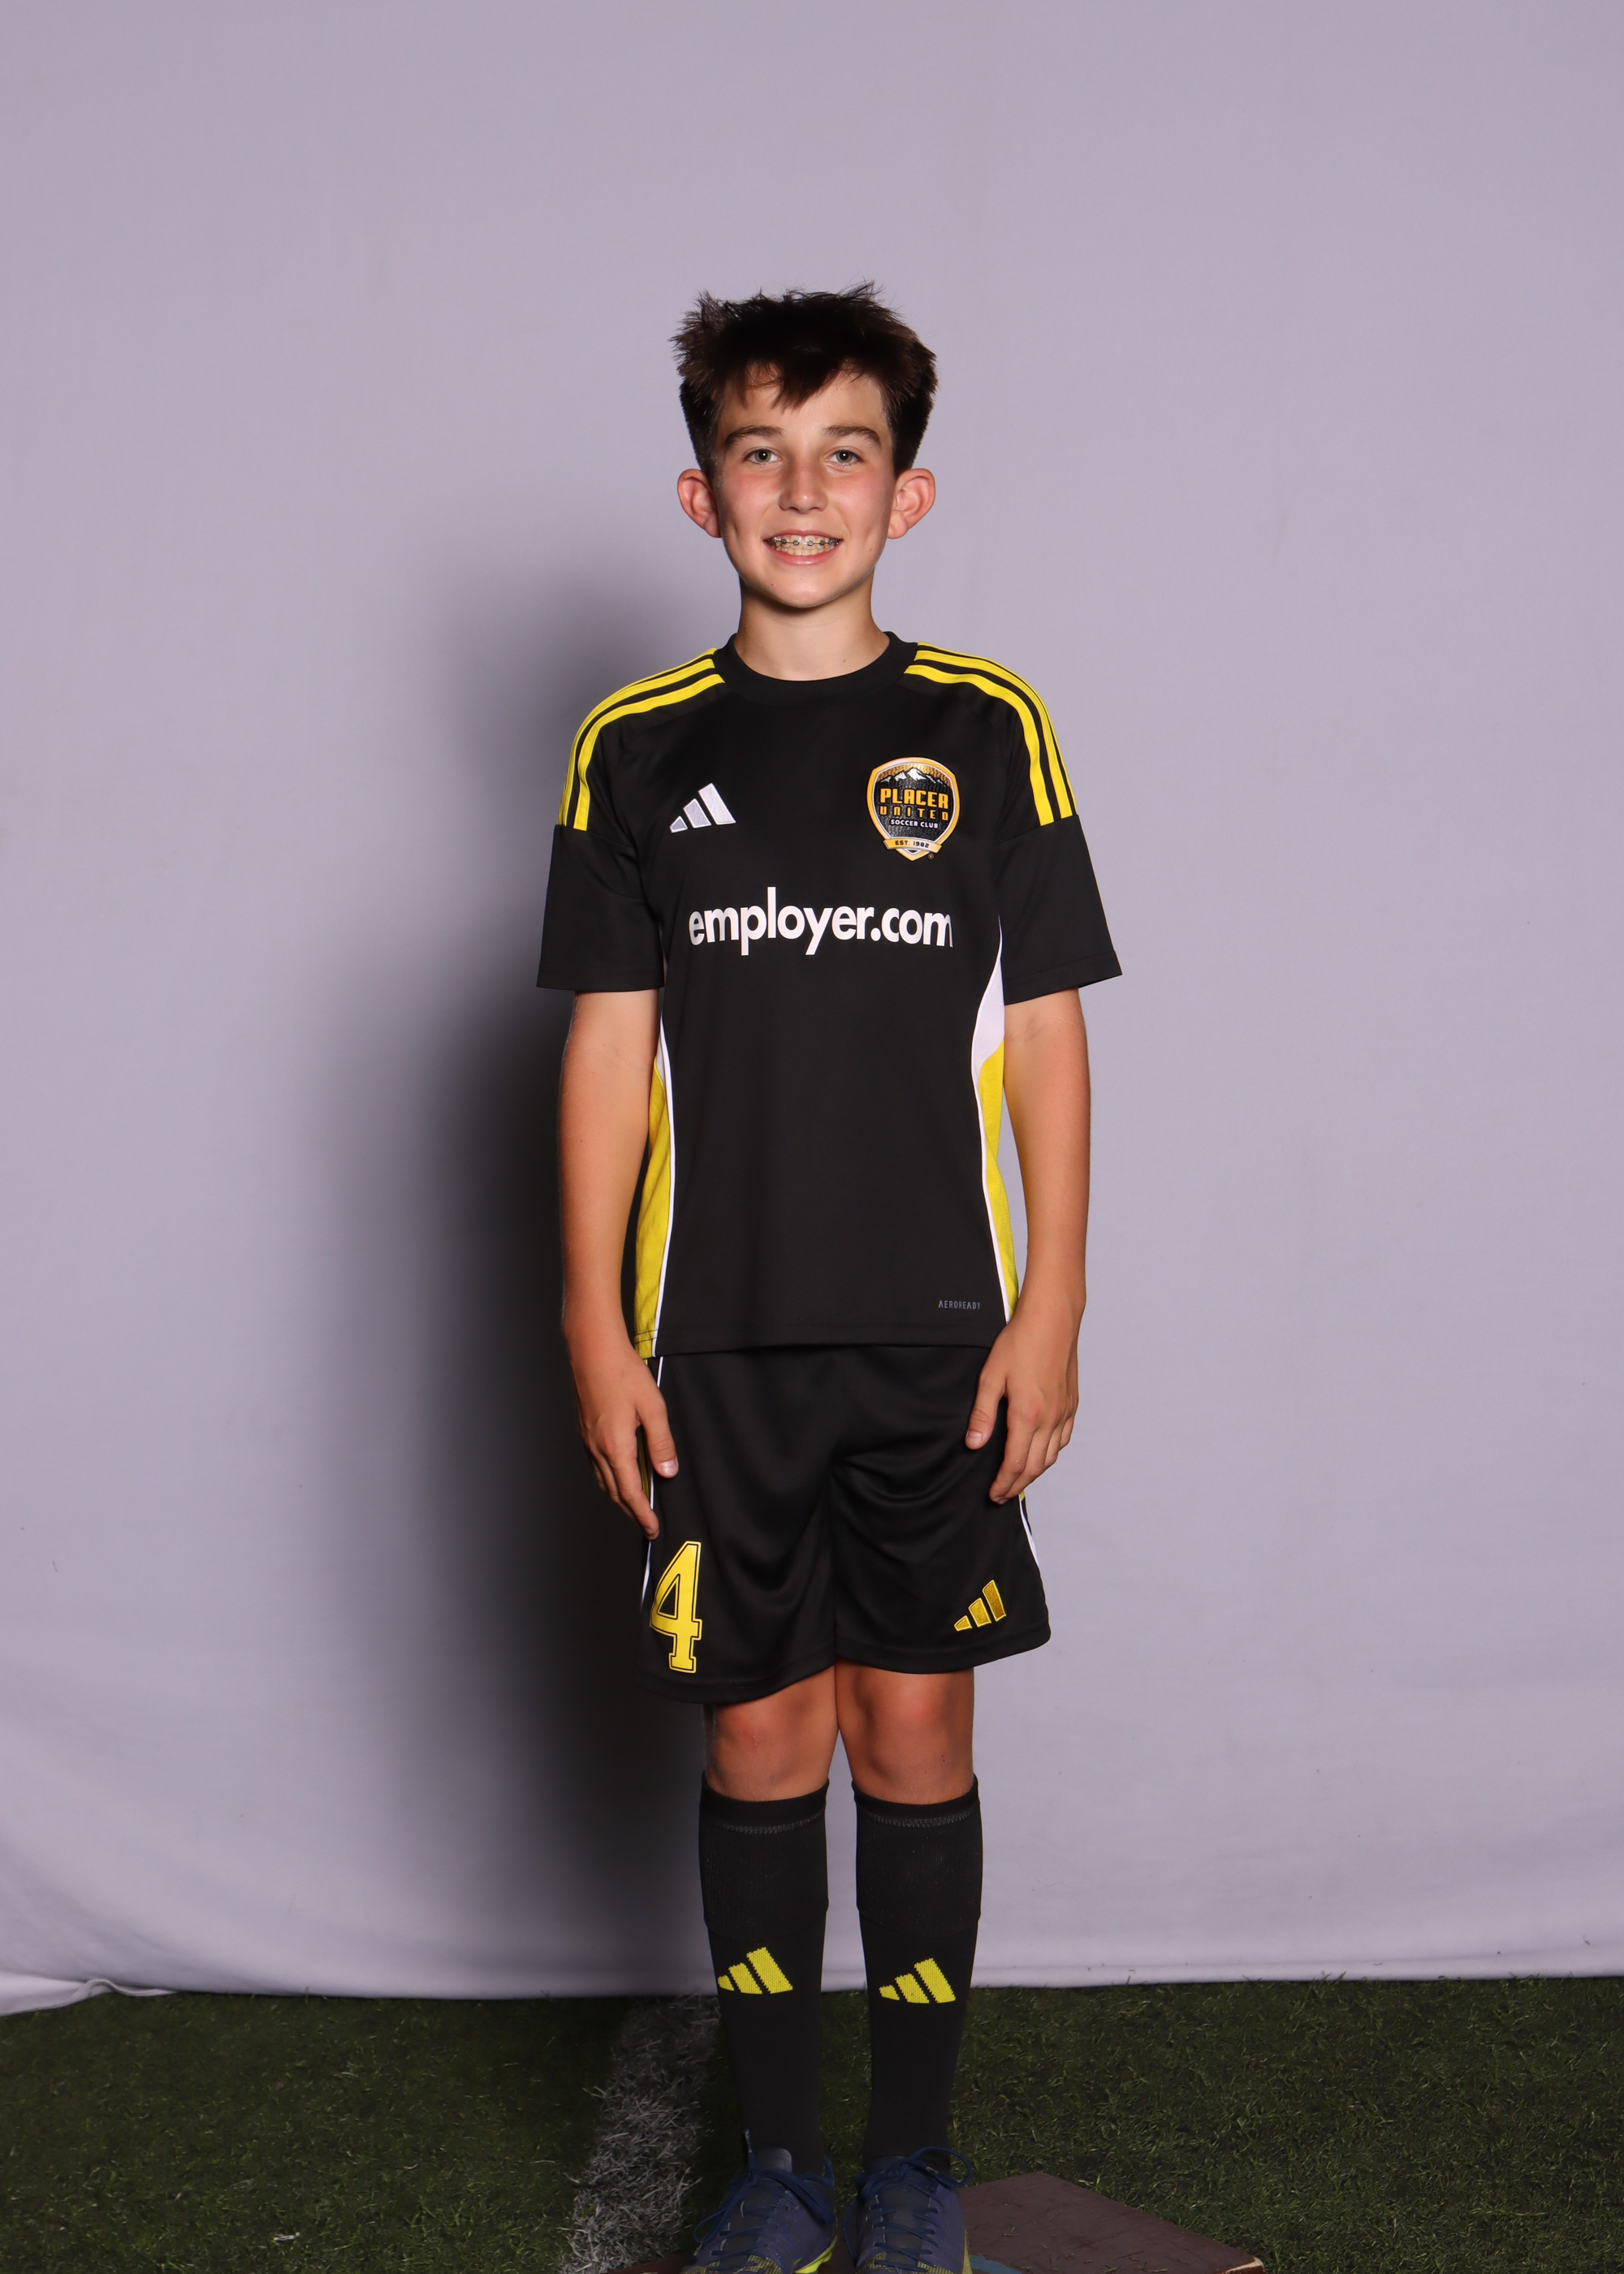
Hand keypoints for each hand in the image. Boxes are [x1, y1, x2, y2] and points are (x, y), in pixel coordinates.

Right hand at [566, 1324, 676, 1538]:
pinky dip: (610, 1480)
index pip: (630, 1492)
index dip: (642, 1514)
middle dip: (631, 1512)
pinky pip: (596, 1466)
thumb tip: (667, 1472)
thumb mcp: (653, 1407)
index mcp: (615, 1445)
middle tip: (647, 1525)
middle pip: (614, 1492)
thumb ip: (661, 1442)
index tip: (652, 1528)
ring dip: (620, 1498)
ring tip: (636, 1506)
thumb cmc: (623, 1373)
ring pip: (603, 1481)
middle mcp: (597, 1448)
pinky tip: (620, 1476)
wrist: (592, 1350)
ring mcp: (588, 1440)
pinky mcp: (585, 1431)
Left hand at [965, 1294, 1079, 1503]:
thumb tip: (974, 1444)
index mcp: (1027, 1415)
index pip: (1015, 1464)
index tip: (993, 1495)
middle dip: (1017, 1486)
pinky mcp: (1072, 1404)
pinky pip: (1063, 1440)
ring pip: (1051, 1457)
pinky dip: (1051, 1455)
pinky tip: (1041, 1454)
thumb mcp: (991, 1376)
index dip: (1003, 1484)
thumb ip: (983, 1414)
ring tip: (1018, 1480)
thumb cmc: (1020, 1342)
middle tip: (1002, 1495)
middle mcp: (1049, 1419)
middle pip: (1034, 1467)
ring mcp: (1064, 1413)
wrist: (1052, 1319)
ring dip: (1034, 1474)